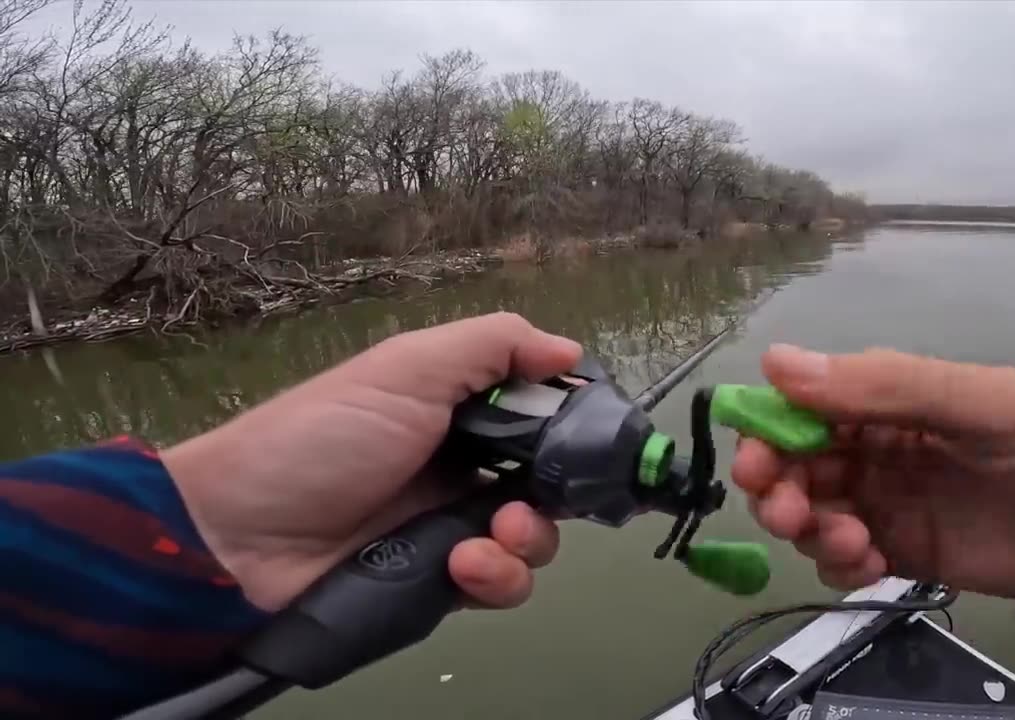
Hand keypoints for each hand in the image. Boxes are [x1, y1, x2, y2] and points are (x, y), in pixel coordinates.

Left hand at [161, 312, 581, 610]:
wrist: (238, 536)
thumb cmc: (324, 437)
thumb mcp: (406, 369)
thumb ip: (492, 346)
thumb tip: (571, 350)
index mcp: (456, 410)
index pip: (537, 417)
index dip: (568, 429)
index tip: (590, 440)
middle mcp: (461, 467)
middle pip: (546, 483)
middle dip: (556, 494)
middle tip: (526, 501)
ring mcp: (450, 528)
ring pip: (531, 539)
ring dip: (527, 541)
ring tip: (488, 538)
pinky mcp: (437, 584)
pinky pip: (497, 586)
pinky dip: (494, 578)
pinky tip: (461, 566)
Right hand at [733, 345, 1014, 598]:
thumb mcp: (978, 400)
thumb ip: (881, 385)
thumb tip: (775, 361)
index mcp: (891, 396)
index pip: (805, 405)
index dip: (769, 429)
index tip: (755, 458)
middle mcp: (880, 445)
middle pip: (796, 464)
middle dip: (778, 487)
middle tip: (786, 509)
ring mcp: (892, 501)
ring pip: (813, 513)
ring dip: (809, 528)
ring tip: (849, 542)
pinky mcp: (909, 553)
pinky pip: (847, 559)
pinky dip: (839, 565)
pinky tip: (865, 563)